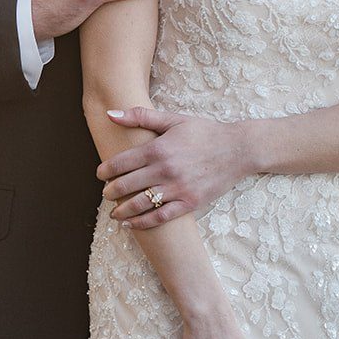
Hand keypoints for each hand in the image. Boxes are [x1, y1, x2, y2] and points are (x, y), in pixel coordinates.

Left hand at [98, 108, 250, 229]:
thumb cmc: (204, 132)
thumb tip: (110, 113)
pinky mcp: (189, 203)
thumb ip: (140, 116)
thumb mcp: (173, 119)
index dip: (105, 171)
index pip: (121, 163)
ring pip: (141, 204)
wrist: (238, 149)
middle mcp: (165, 170)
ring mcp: (178, 188)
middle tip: (106, 194)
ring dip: (122, 211)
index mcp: (159, 148)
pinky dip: (142, 223)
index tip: (100, 174)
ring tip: (114, 213)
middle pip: (127, 185)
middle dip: (111, 192)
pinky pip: (160, 217)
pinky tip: (131, 224)